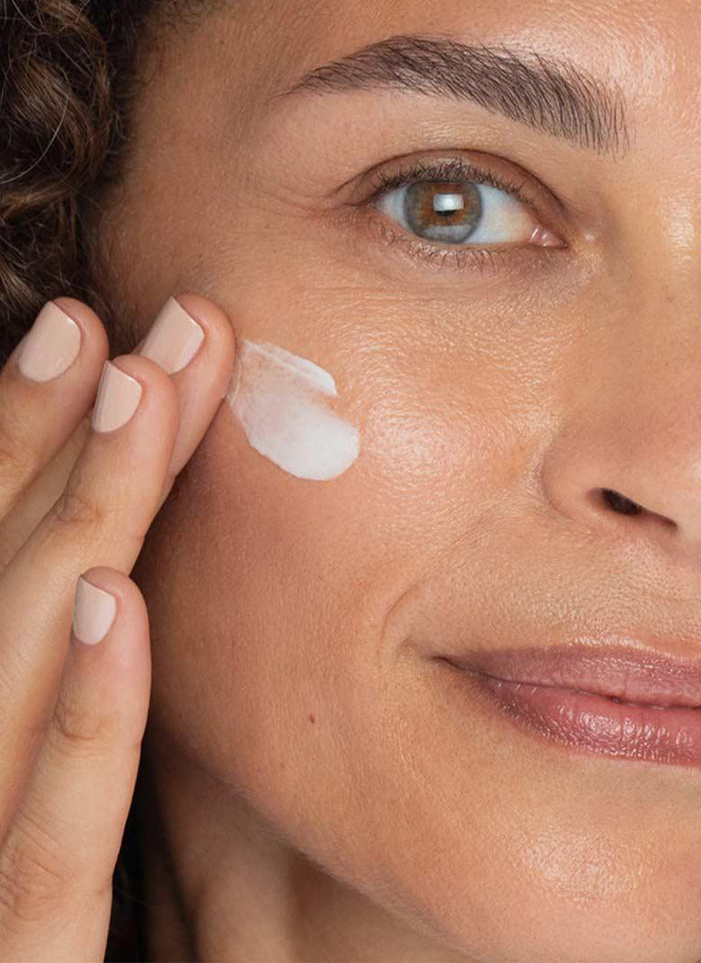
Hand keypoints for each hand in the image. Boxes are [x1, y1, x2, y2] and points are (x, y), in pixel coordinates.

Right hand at [0, 293, 233, 959]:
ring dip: (78, 519)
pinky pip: (50, 842)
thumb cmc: (28, 882)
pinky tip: (115, 598)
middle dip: (66, 439)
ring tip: (138, 393)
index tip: (91, 327)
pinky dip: (83, 716)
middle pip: (3, 579)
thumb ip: (48, 682)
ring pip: (14, 669)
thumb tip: (95, 556)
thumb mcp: (27, 767)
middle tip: (162, 323)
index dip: (23, 439)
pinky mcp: (21, 959)